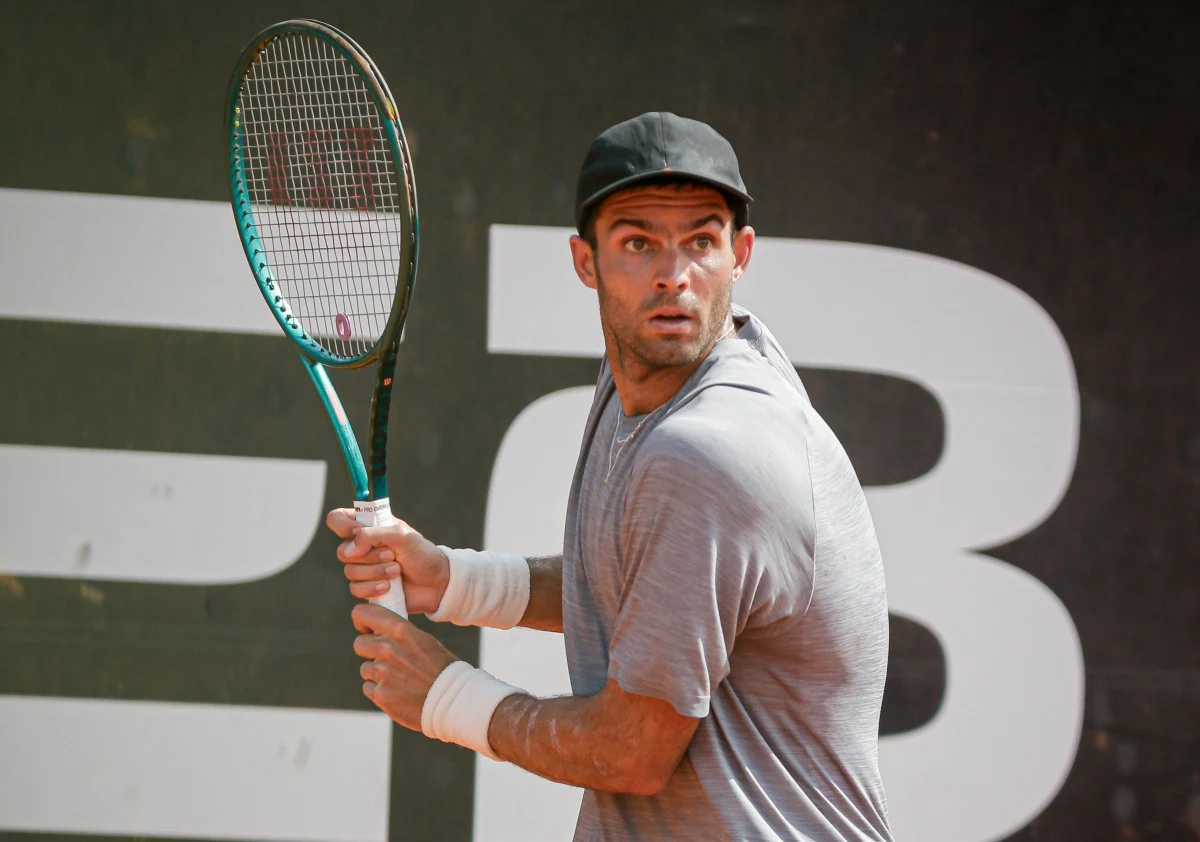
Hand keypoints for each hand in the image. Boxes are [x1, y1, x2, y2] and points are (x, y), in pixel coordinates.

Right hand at [326, 508, 450, 613]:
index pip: (338, 519)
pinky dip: (372, 588)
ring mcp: (364, 568)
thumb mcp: (402, 536)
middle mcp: (363, 547)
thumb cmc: (423, 554)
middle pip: (342, 551)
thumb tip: (350, 549)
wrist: (437, 583)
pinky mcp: (367, 588)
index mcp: (370, 527)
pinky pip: (355, 589)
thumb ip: (373, 534)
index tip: (358, 532)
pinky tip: (389, 587)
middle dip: (369, 556)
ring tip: (396, 571)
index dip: (342, 525)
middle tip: (392, 555)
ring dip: (375, 572)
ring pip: (349, 572)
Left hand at [352, 603, 457, 729]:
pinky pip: (368, 688)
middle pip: (359, 643)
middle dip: (369, 650)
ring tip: (399, 679)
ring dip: (377, 673)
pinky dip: (379, 690)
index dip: (363, 622)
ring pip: (365, 668)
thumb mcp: (425, 640)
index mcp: (400, 630)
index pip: (362, 614)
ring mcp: (382, 673)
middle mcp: (387, 648)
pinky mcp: (380, 694)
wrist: (452, 699)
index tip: (368, 630)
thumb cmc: (442, 668)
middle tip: (387, 659)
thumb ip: (400, 634)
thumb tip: (380, 630)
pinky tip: (398, 692)